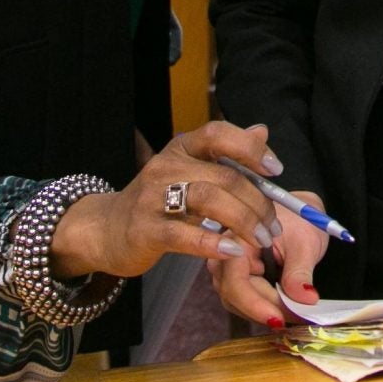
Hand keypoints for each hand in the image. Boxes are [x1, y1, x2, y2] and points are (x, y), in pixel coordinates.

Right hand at [48, 121, 283, 282]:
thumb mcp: (190, 172)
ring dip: (243, 221)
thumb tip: (262, 130)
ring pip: (208, 200)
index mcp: (181, 149)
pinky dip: (212, 242)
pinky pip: (183, 234)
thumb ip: (227, 155)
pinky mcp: (145, 229)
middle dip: (257, 202)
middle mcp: (166, 166)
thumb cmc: (159, 201)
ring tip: (261, 239)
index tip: (275, 170)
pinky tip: (232, 251)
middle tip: (273, 226)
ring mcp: (153, 197)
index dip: (250, 149)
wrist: (107, 230)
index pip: (218, 134)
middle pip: (224, 177)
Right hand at [207, 189, 329, 327]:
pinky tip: (288, 310)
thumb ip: (300, 271)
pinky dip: (268, 309)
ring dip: (268, 312)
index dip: (254, 305)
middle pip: (237, 296)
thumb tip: (303, 299)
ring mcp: (229, 272)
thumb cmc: (300, 221)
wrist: (298, 218)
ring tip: (298, 314)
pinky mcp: (238, 283)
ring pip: (240, 304)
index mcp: (237, 240)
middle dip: (269, 311)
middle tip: (300, 318)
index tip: (279, 320)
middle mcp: (225, 257)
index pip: (235, 281)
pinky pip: (247, 303)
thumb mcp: (305, 242)